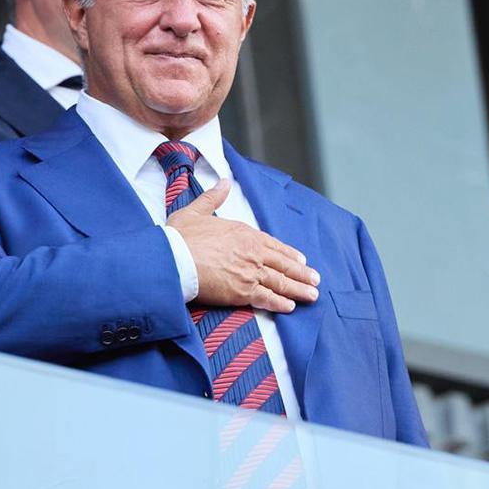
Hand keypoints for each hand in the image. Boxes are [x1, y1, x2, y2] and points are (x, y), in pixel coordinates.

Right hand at [167, 179, 320, 312]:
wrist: (173, 258)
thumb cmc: (180, 237)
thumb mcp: (196, 211)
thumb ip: (213, 198)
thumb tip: (224, 182)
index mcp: (244, 233)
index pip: (273, 245)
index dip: (289, 254)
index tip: (300, 260)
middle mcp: (252, 253)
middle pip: (283, 265)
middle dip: (302, 274)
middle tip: (315, 280)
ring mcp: (250, 273)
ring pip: (281, 282)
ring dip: (298, 289)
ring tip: (311, 295)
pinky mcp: (242, 292)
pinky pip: (267, 299)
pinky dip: (280, 303)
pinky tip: (290, 307)